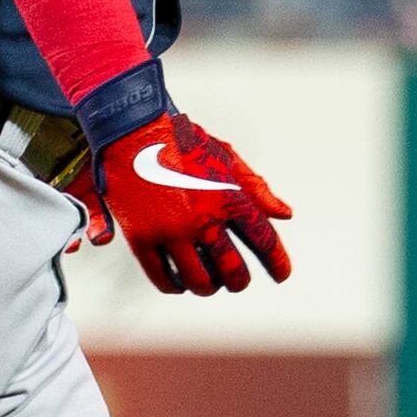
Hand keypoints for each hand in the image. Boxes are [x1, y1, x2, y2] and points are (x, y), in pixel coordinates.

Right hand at [82, 112, 293, 294]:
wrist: (131, 129)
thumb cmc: (181, 140)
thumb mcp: (225, 157)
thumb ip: (255, 189)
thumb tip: (285, 214)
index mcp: (229, 197)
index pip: (264, 241)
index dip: (278, 263)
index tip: (282, 275)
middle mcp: (203, 219)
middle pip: (233, 271)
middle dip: (239, 281)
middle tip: (238, 282)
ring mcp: (171, 231)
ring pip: (199, 281)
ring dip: (208, 286)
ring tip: (209, 283)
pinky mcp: (142, 238)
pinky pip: (163, 278)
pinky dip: (175, 286)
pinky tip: (179, 282)